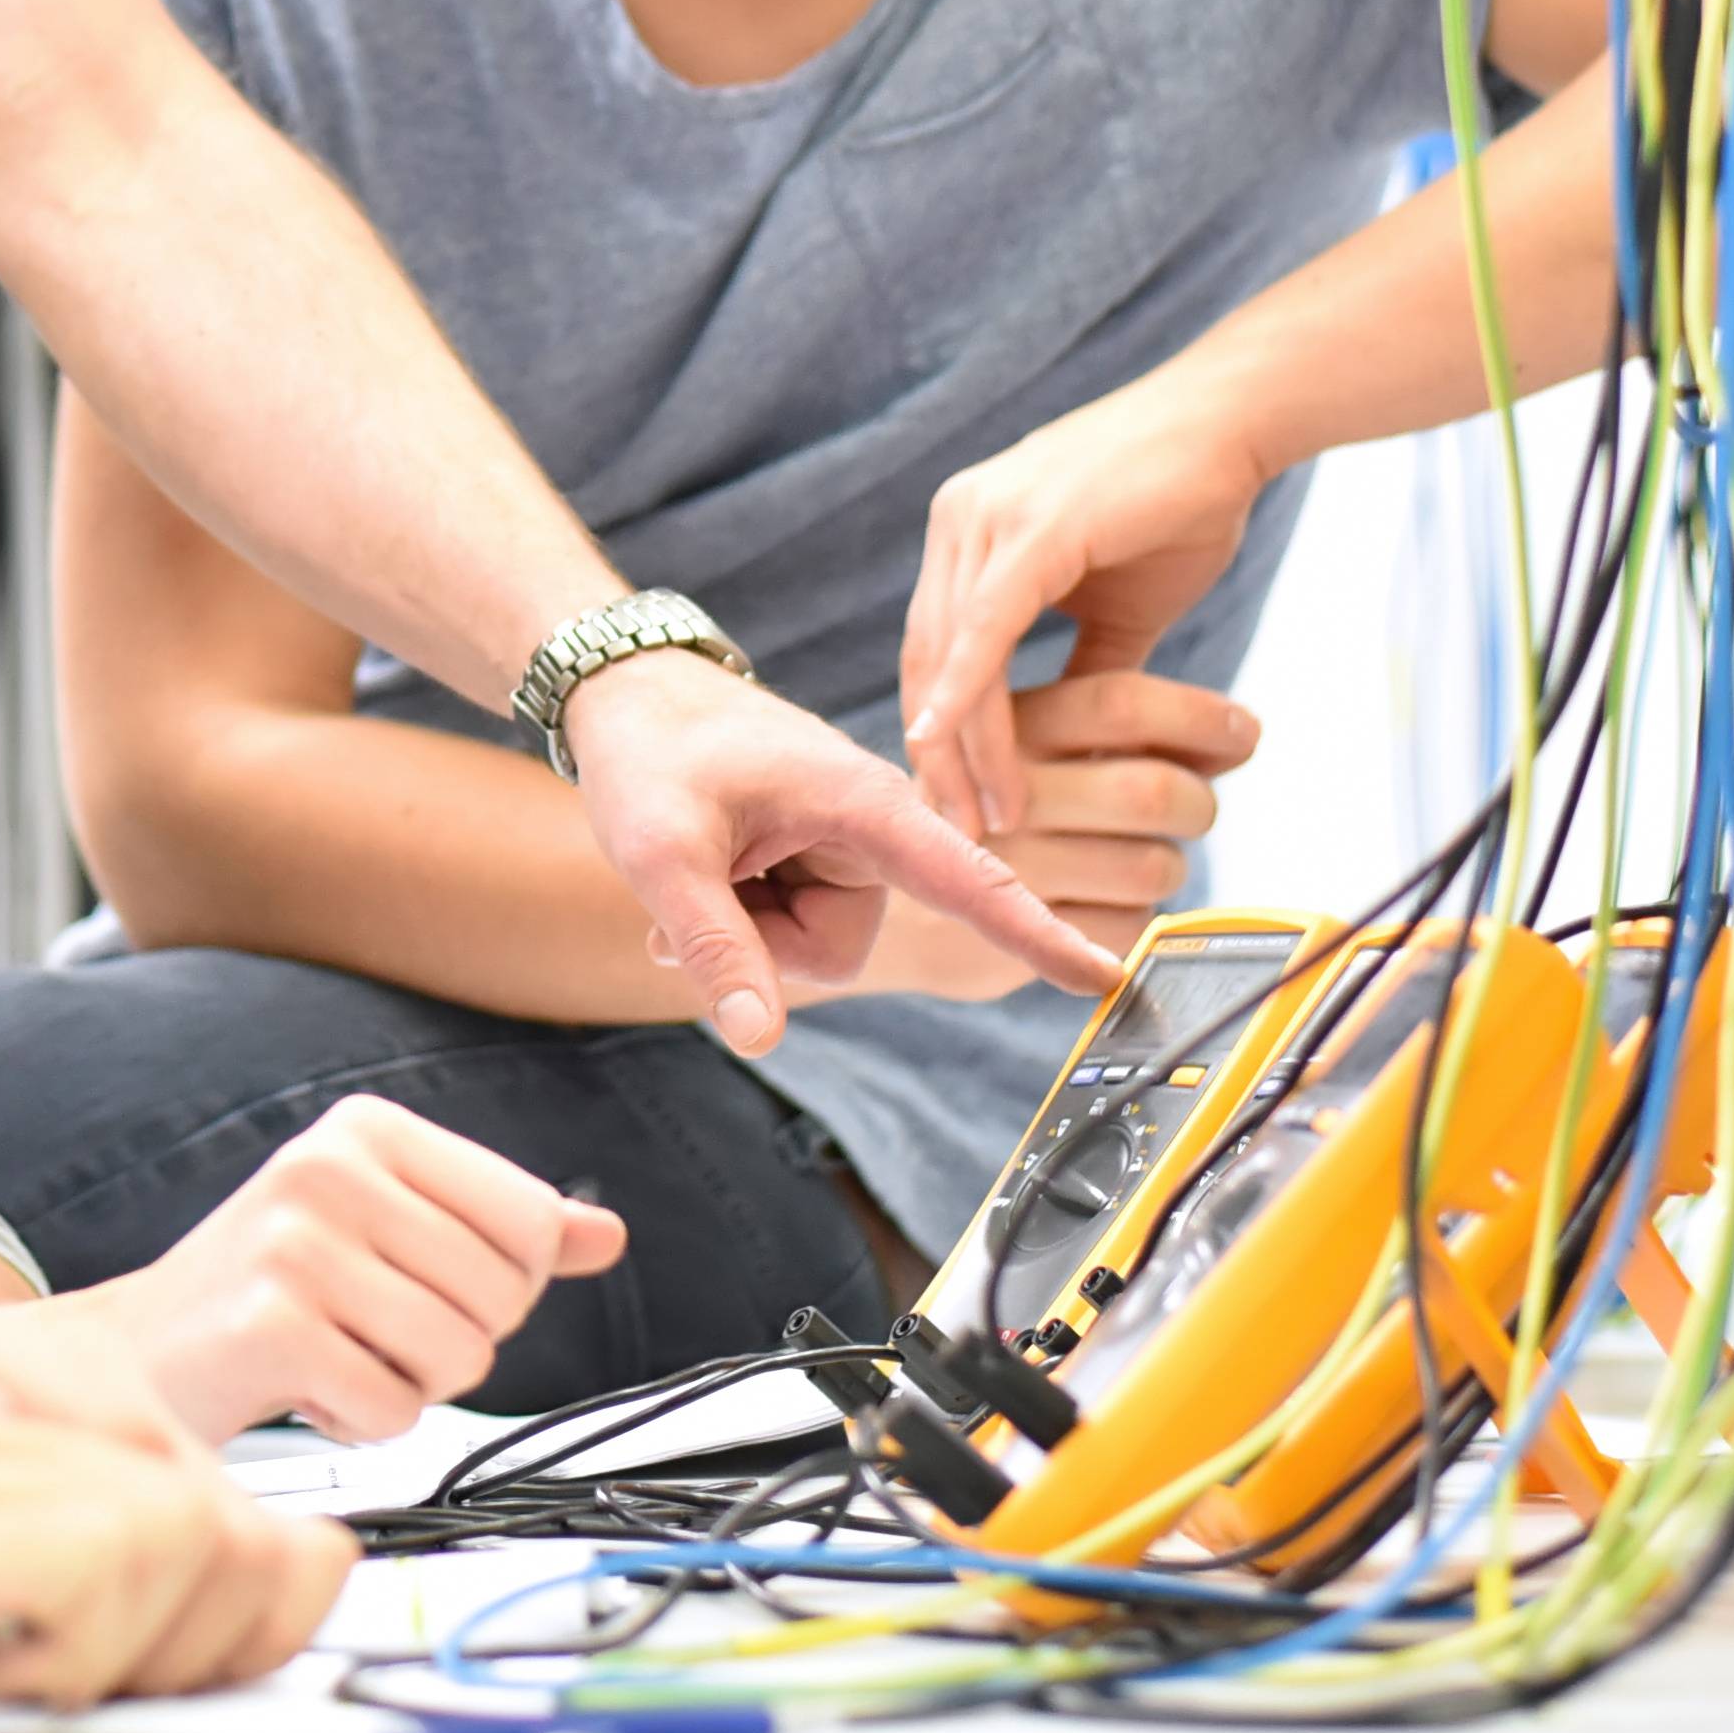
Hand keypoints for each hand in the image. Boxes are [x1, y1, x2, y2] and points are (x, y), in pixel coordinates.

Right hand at [0, 1370, 355, 1732]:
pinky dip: (84, 1643)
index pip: (177, 1459)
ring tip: (34, 1675)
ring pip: (173, 1519)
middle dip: (212, 1614)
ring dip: (143, 1634)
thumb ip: (43, 1553)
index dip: (226, 1572)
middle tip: (110, 1676)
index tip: (185, 1647)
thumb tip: (218, 1574)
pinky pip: (92, 1558)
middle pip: (200, 1490)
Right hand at [69, 1096, 629, 1440]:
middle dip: (454, 1340)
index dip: (503, 1283)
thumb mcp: (385, 1231)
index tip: (428, 1286)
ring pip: (460, 1358)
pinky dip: (361, 1421)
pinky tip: (303, 1389)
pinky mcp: (271, 1326)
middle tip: (367, 1329)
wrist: (132, 1356)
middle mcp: (328, 1167)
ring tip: (335, 1355)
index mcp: (367, 1128)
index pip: (531, 1218)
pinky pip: (395, 1409)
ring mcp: (295, 1243)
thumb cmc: (268, 1293)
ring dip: (409, 1385)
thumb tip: (604, 1235)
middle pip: (503, 1295)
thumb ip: (497, 1229)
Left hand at [551, 646, 1122, 1050]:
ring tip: (696, 863)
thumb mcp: (662, 854)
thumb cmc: (647, 751)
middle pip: (840, 948)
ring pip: (812, 948)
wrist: (624, 691)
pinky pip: (791, 930)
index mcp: (864, 804)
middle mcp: (871, 826)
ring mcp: (844, 845)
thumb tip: (761, 1041)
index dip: (1037, 935)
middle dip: (761, 941)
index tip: (1109, 978)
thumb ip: (716, 947)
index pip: (969, 881)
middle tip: (688, 885)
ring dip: (744, 927)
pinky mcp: (818, 857)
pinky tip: (701, 872)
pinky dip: (739, 915)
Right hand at [809, 683, 1253, 998]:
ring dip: (1171, 864)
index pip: (1124, 704)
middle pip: (1154, 792)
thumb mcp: (1017, 739)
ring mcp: (1014, 872)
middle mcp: (1007, 795)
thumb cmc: (979, 808)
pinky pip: (1131, 929)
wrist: (872, 899)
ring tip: (1140, 856)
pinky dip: (1141, 919)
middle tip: (1194, 804)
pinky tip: (1107, 903)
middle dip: (1199, 801)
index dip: (1200, 716)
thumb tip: (1232, 731)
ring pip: (1155, 866)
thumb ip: (1102, 726)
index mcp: (1008, 726)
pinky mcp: (1019, 944)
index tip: (1242, 731)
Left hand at [895, 370, 1278, 839]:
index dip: (940, 731)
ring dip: (959, 745)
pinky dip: (964, 693)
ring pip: (948, 654)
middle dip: (936, 757)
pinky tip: (947, 745)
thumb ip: (1089, 668)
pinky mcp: (1027, 528)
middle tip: (954, 834)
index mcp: (970, 534)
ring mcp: (985, 517)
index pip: (934, 650)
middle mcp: (959, 520)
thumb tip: (1083, 747)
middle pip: (924, 659)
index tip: (956, 803)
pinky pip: (982, 627)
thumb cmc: (1183, 503)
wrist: (1235, 424)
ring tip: (984, 819)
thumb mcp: (1120, 608)